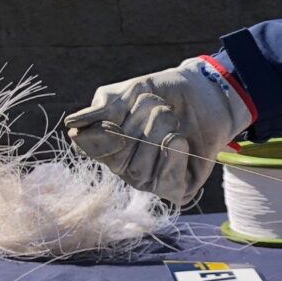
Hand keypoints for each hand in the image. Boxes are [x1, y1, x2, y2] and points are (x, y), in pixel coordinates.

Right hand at [64, 55, 254, 204]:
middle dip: (139, 125)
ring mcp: (149, 181)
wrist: (207, 95)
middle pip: (117, 159)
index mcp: (107, 142)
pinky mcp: (176, 189)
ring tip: (171, 117)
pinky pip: (165, 183)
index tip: (121, 108)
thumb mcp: (134, 91)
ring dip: (157, 135)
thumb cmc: (168, 94)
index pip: (87, 145)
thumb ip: (106, 107)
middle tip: (159, 106)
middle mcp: (124, 166)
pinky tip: (180, 139)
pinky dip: (172, 157)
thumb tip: (73, 125)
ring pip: (139, 170)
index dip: (102, 131)